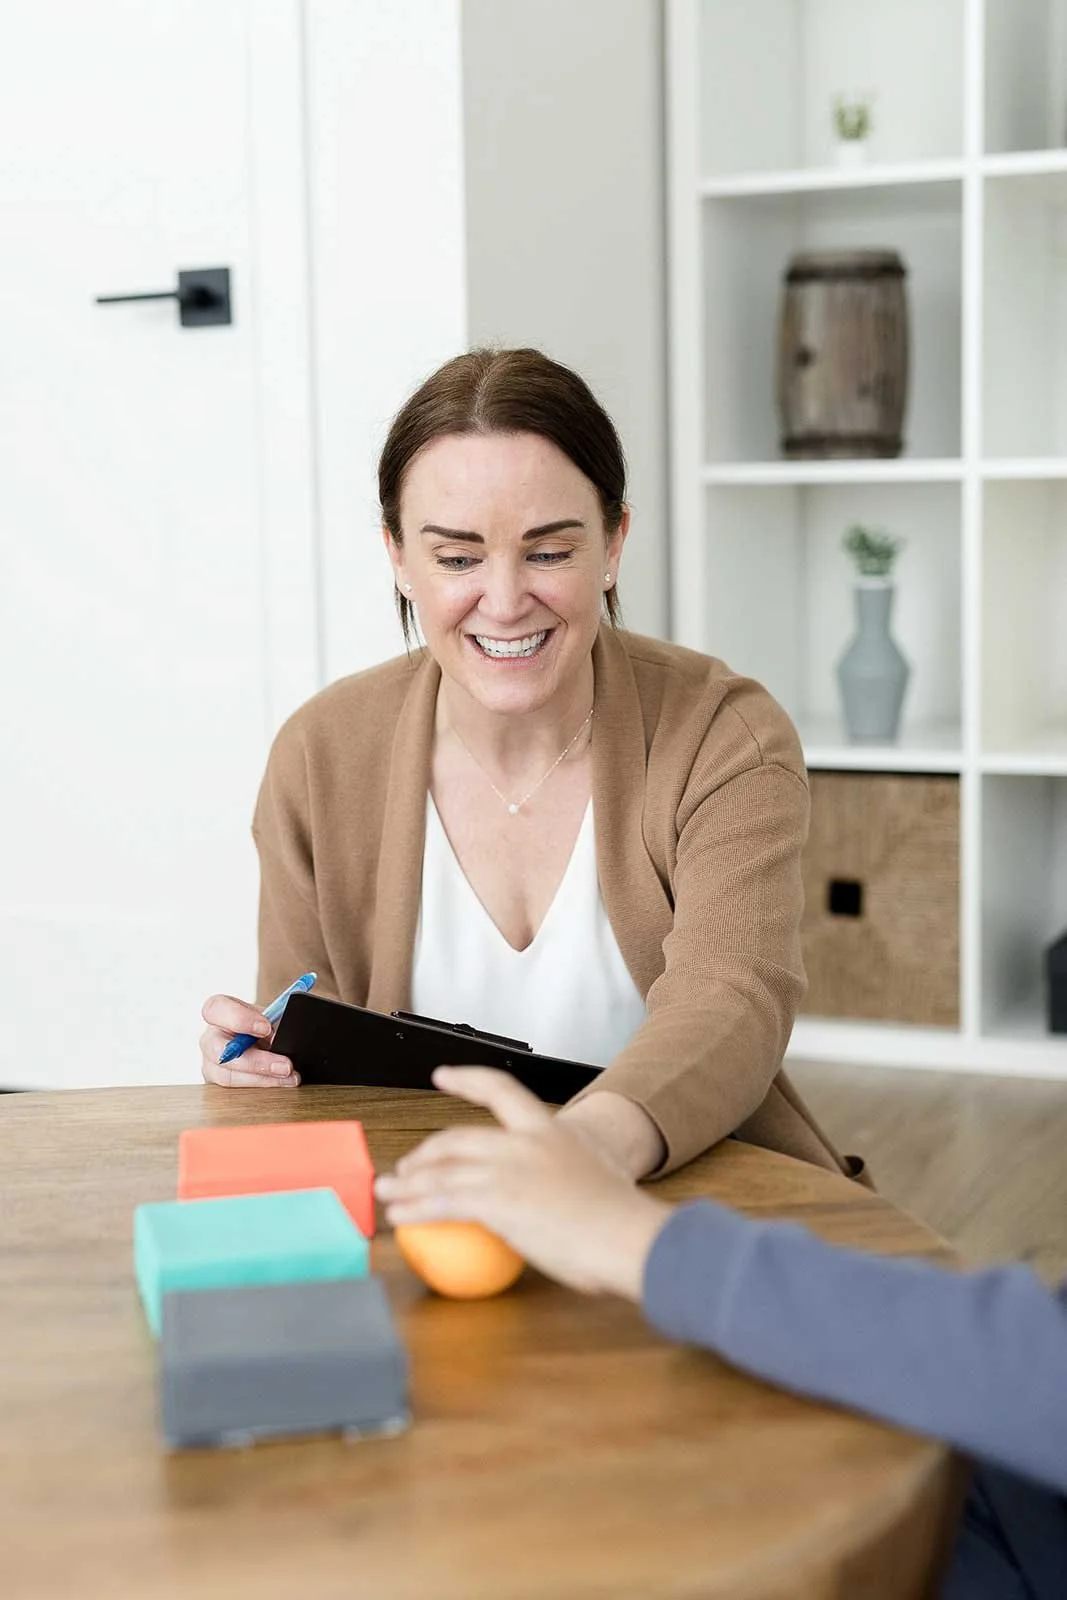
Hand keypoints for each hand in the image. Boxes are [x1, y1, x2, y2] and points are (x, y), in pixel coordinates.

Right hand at [198, 993, 299, 1087]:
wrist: (261, 1038)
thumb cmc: (261, 1023)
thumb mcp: (268, 1016)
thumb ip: (272, 1023)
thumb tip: (282, 1040)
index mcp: (218, 1011)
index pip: (216, 1009)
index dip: (240, 1019)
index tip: (266, 1028)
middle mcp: (210, 1037)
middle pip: (219, 1051)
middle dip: (256, 1062)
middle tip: (285, 1065)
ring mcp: (210, 1062)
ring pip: (226, 1076)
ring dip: (262, 1079)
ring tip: (288, 1077)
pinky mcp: (218, 1081)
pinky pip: (236, 1089)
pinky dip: (262, 1085)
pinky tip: (280, 1082)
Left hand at [375, 1067, 671, 1298]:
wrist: (630, 1238)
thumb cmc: (623, 1220)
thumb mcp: (600, 1176)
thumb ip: (570, 1173)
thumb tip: (560, 1190)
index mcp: (550, 1130)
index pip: (501, 1090)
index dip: (467, 1079)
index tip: (441, 1075)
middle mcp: (524, 1142)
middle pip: (457, 1137)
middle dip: (424, 1151)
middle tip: (408, 1168)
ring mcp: (509, 1170)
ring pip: (442, 1171)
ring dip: (406, 1183)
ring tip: (387, 1193)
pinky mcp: (497, 1202)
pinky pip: (443, 1202)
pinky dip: (415, 1208)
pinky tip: (401, 1217)